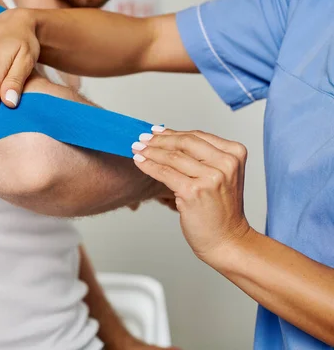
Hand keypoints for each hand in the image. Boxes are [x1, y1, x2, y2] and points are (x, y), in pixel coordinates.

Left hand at [131, 128, 251, 262]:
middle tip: (142, 138)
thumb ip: (201, 157)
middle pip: (185, 142)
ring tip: (137, 149)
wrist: (226, 240)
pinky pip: (165, 173)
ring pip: (173, 157)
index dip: (172, 133)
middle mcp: (226, 163)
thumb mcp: (219, 176)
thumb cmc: (220, 210)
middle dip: (159, 140)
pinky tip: (139, 162)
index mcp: (235, 154)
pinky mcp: (194, 191)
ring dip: (150, 151)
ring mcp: (211, 177)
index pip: (197, 136)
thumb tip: (168, 139)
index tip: (155, 132)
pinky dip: (149, 166)